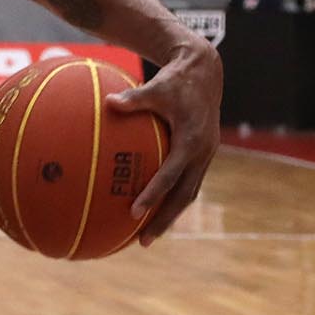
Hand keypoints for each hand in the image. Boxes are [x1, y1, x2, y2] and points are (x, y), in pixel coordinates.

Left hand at [107, 41, 221, 243]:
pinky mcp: (202, 156)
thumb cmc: (176, 79)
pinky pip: (187, 183)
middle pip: (184, 196)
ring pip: (188, 194)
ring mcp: (205, 156)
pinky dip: (172, 198)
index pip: (171, 175)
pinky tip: (151, 209)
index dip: (153, 194)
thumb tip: (108, 102)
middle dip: (165, 220)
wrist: (205, 72)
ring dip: (170, 216)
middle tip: (143, 241)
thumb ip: (134, 98)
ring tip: (147, 236)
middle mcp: (203, 152)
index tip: (134, 212)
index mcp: (192, 139)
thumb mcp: (156, 86)